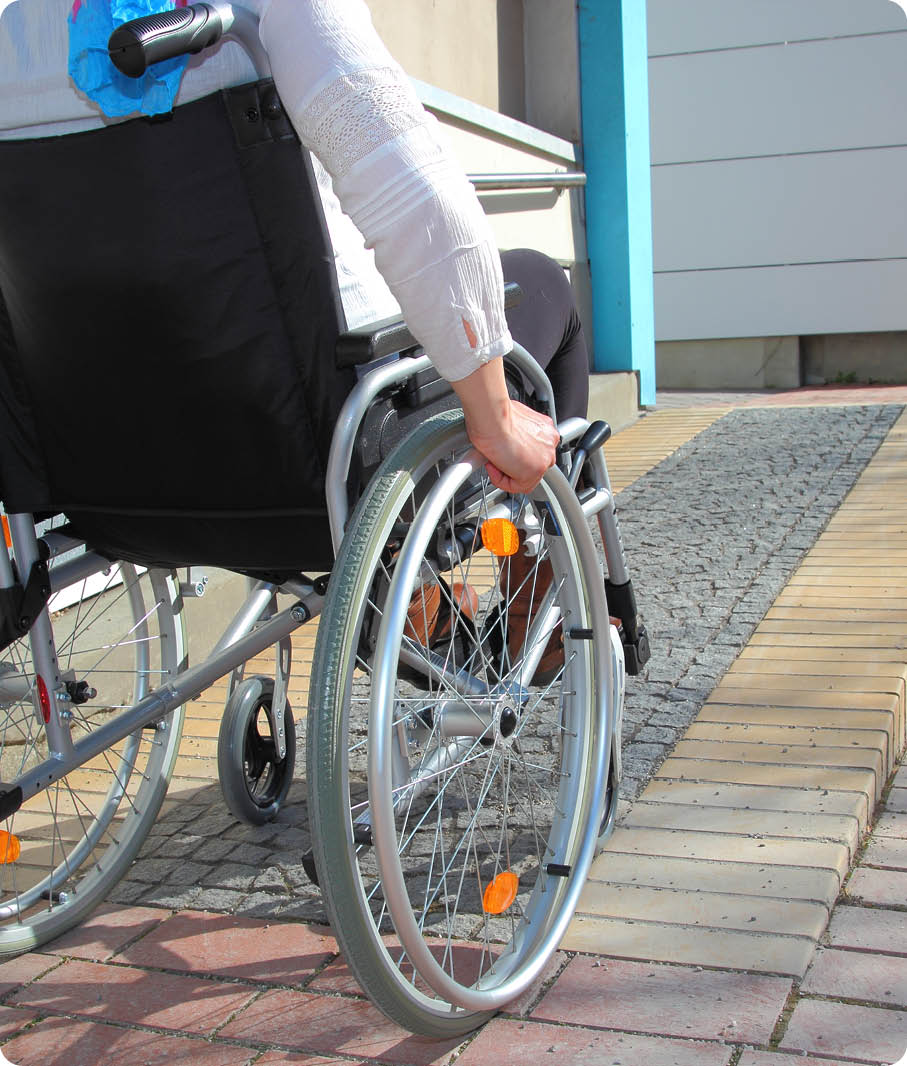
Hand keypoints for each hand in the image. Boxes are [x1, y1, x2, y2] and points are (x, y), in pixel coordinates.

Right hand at [451, 359, 559, 493]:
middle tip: (496, 458)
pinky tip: (493, 466)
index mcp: (545, 428)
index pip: (534, 451)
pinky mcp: (535, 471)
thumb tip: (506, 440)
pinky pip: (518, 486)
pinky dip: (502, 481)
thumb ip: (514, 433)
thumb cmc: (494, 416)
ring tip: (493, 461)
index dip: (515, 454)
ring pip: (526, 478)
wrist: (492, 418)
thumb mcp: (509, 420)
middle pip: (532, 465)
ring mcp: (544, 457)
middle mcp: (549, 442)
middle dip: (512, 465)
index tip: (502, 450)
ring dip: (506, 473)